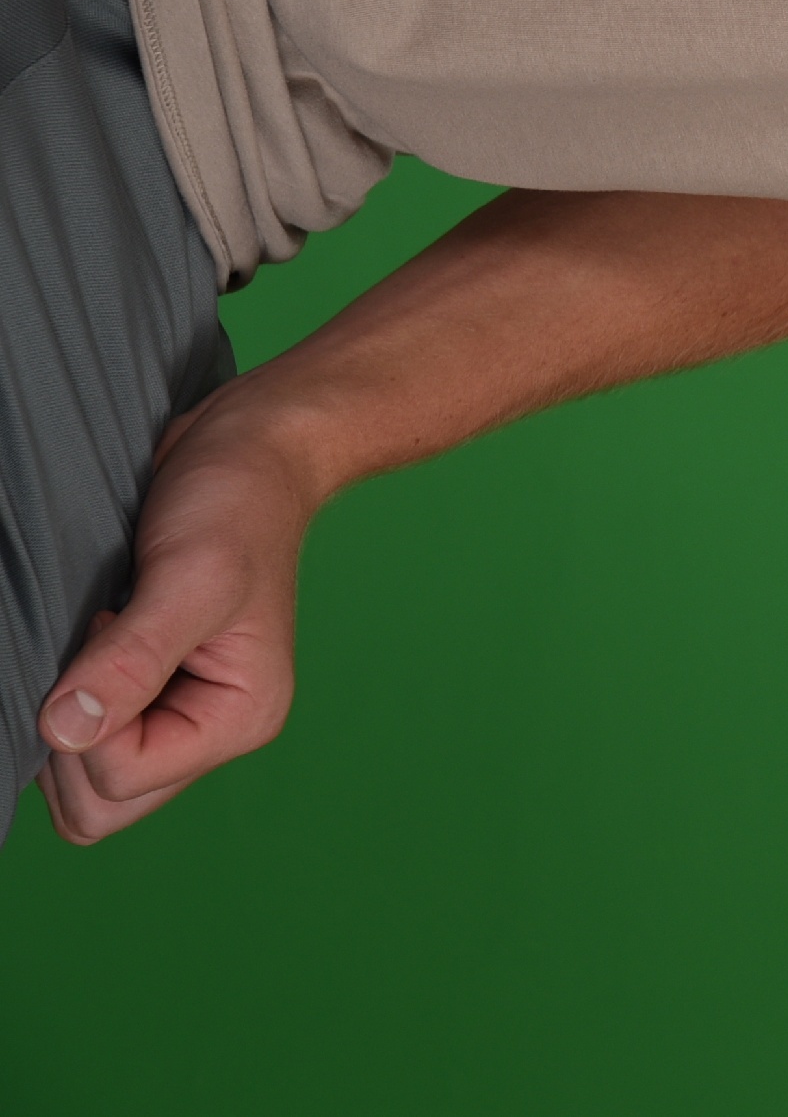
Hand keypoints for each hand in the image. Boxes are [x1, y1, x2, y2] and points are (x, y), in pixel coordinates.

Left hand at [35, 398, 317, 843]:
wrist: (251, 450)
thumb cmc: (239, 503)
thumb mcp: (190, 577)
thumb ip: (131, 660)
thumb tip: (65, 731)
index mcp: (240, 717)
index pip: (124, 779)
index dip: (89, 719)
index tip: (109, 629)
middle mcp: (212, 729)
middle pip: (103, 806)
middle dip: (71, 742)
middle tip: (91, 651)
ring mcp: (179, 714)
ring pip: (87, 787)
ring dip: (65, 728)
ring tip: (95, 645)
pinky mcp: (149, 693)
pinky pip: (85, 747)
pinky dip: (67, 711)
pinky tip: (92, 647)